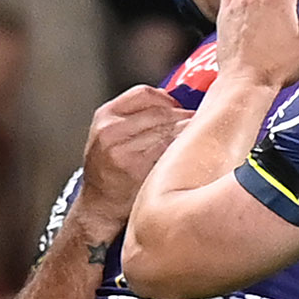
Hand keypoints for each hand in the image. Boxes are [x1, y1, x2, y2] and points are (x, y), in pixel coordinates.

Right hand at [74, 86, 191, 239]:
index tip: (180, 107)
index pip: (144, 94)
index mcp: (105, 116)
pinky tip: (188, 152)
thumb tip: (176, 104)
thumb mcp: (111, 134)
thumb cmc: (110, 169)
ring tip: (197, 137)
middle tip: (199, 122)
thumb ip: (136, 116)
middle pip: (161, 112)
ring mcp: (122, 149)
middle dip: (184, 116)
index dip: (168, 99)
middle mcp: (110, 130)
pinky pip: (169, 150)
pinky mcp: (136, 168)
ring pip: (168, 130)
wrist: (99, 204)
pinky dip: (183, 148)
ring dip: (188, 131)